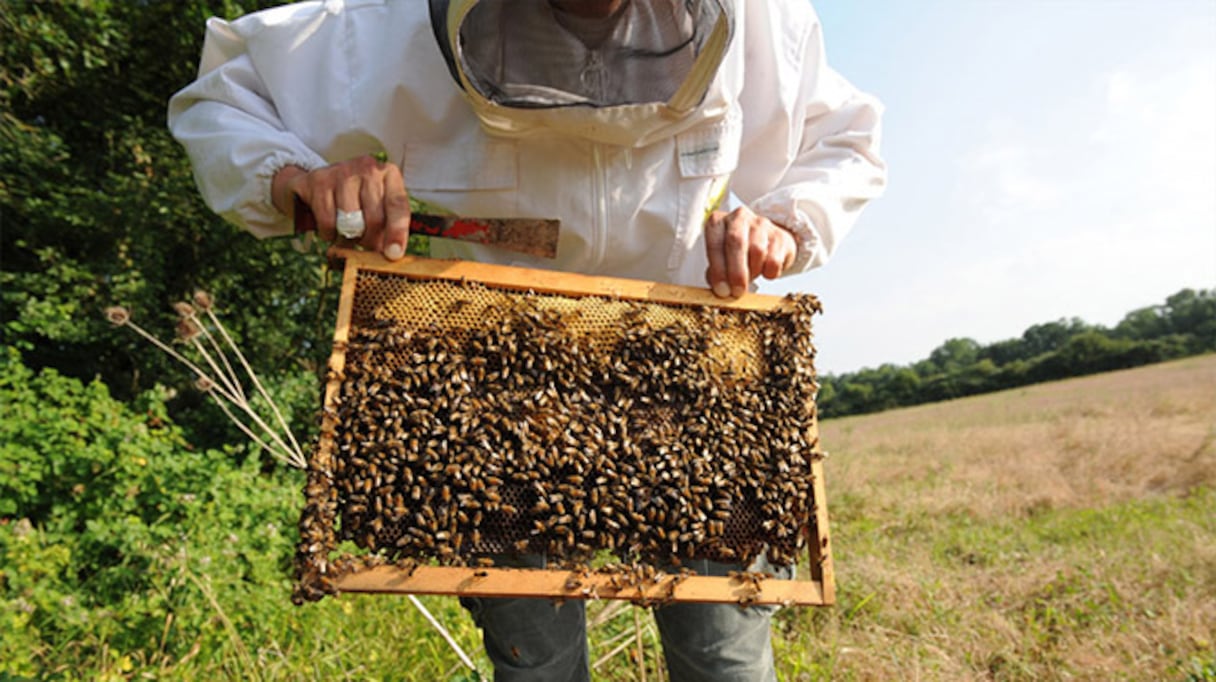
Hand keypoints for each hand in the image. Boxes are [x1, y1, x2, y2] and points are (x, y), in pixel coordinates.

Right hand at [272, 155, 410, 259]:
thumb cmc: (357, 200)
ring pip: (350, 222)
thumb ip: (388, 229)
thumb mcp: (378, 208)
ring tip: (346, 231)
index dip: (397, 232)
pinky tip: (330, 226)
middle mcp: (368, 169)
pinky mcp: (319, 180)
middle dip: (369, 240)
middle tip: (364, 242)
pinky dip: (329, 233)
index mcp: (389, 175)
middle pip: (374, 219)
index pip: (398, 205)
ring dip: (347, 237)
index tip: (394, 253)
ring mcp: (343, 171)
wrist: (318, 182)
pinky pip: (328, 221)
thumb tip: (391, 255)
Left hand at [704, 206, 796, 297]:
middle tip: (737, 291)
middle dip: (736, 271)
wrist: (765, 244)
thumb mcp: (720, 261)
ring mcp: (761, 223)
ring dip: (753, 271)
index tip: (722, 290)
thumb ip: (716, 274)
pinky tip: (765, 271)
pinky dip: (769, 272)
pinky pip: (774, 259)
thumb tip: (721, 289)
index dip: (718, 269)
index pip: (714, 243)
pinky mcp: (779, 235)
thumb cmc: (736, 254)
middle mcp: (738, 217)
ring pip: (757, 250)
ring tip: (750, 276)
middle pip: (736, 242)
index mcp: (717, 222)